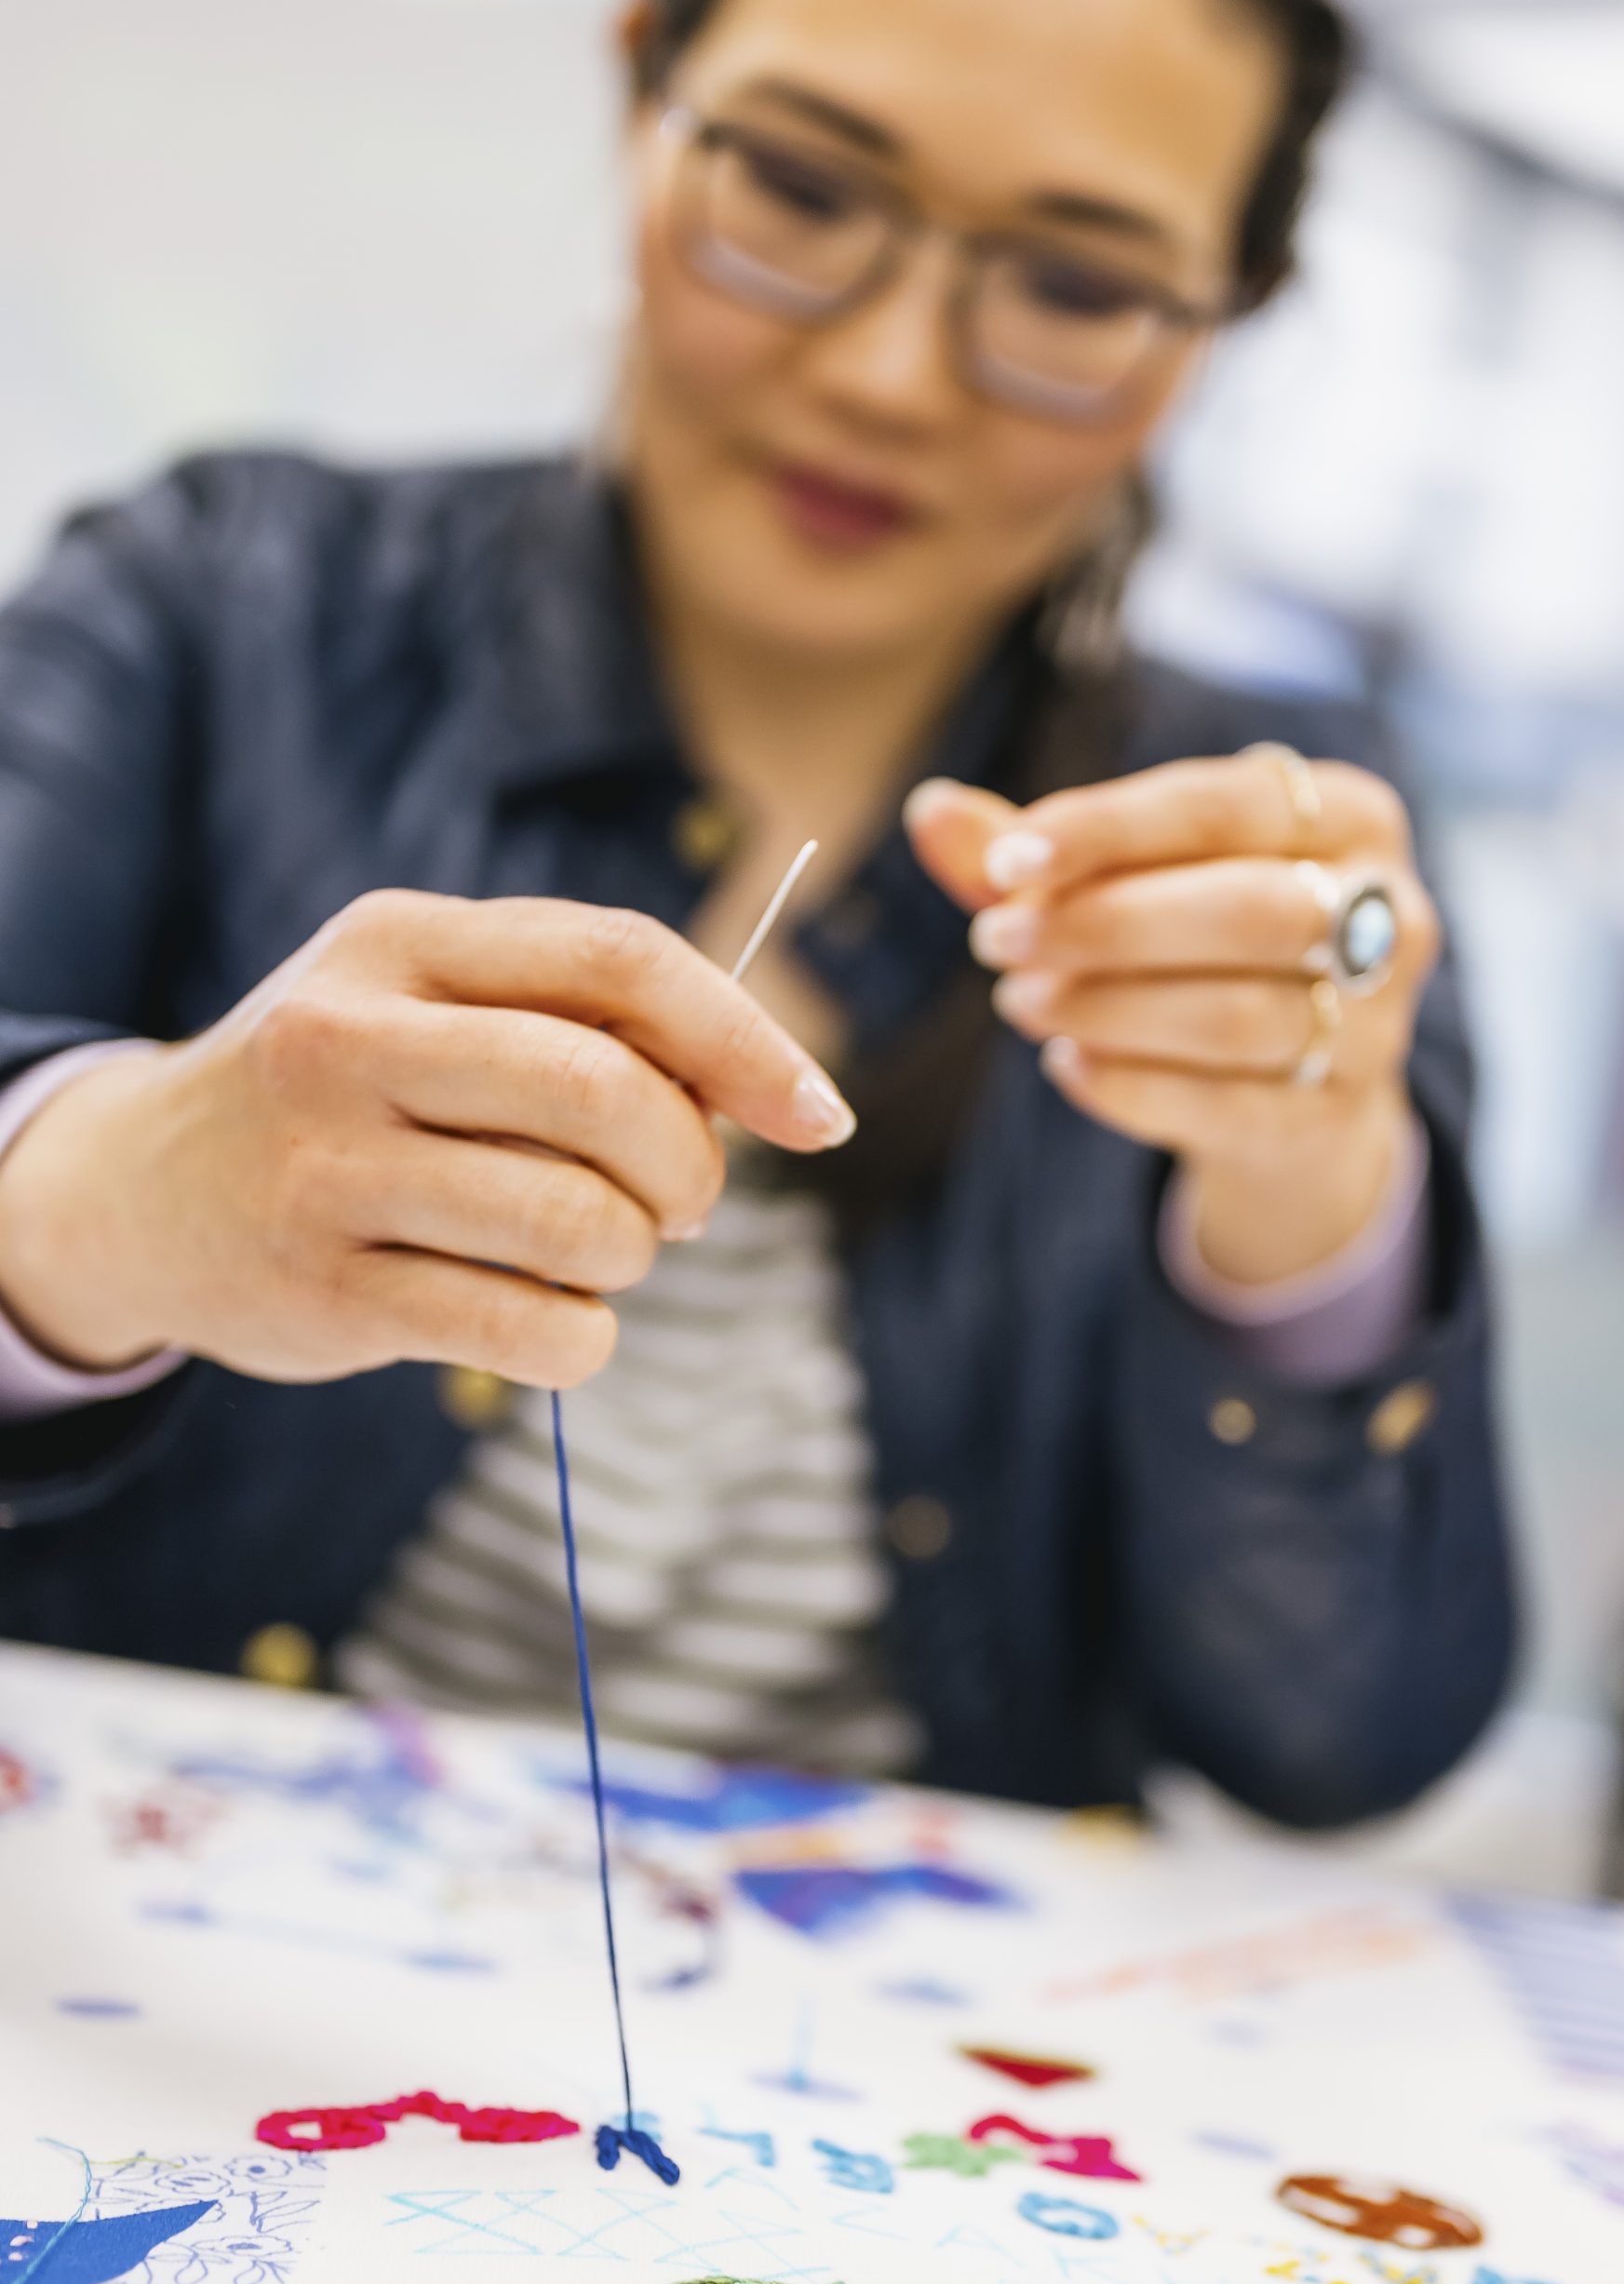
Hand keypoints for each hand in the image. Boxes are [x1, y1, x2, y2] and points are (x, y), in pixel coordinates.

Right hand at [0, 890, 854, 1388]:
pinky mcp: (327, 1291)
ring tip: (600, 1255)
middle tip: (685, 1205)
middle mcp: (350, 1041)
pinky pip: (529, 1330)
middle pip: (608, 1094)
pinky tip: (553, 1321)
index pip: (619, 962)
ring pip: (580, 1223)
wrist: (142, 1193)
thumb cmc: (348, 1095)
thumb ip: (580, 1026)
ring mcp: (329, 1170)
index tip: (821, 1116)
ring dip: (632, 1258)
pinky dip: (581, 1339)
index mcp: (402, 944)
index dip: (745, 1042)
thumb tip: (764, 1096)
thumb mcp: (427, 1007)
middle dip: (691, 1167)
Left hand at [906, 750, 1438, 1286]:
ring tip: (1022, 1001)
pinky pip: (1231, 1109)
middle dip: (1109, 925)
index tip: (1008, 860)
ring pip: (1239, 1018)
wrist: (1300, 1093)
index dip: (1111, 829)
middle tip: (997, 941)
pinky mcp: (1338, 1119)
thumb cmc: (1205, 947)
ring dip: (1112, 1009)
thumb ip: (1040, 852)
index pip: (1223, 806)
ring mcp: (1377, 1027)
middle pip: (1249, 911)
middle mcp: (1390, 912)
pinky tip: (1066, 1065)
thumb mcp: (1135, 880)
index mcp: (1349, 815)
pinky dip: (1135, 1088)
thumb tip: (928, 810)